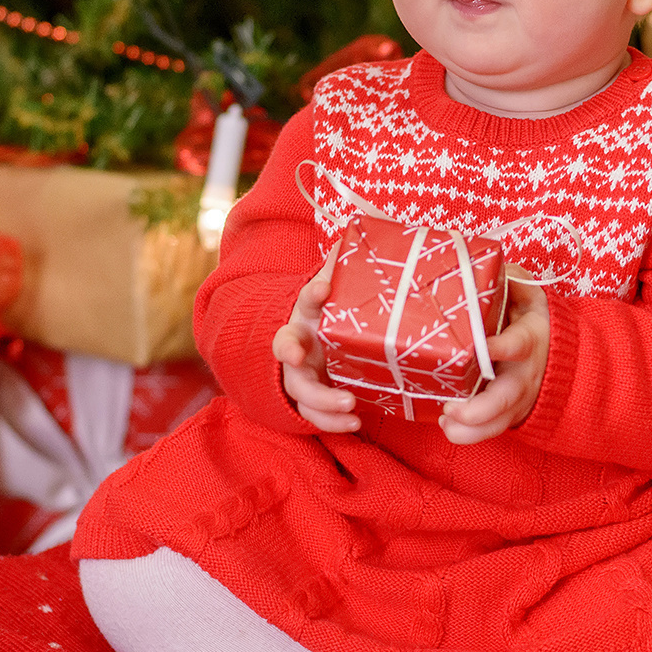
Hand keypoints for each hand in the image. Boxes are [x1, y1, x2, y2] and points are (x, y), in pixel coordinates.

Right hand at [274, 251, 359, 434]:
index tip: (323, 287)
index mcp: (308, 313)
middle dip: (291, 353)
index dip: (313, 293)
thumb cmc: (335, 315)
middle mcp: (299, 342)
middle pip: (285, 348)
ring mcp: (302, 373)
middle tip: (301, 357)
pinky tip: (356, 421)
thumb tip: (367, 230)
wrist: (318, 346)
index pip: (305, 299)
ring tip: (350, 405)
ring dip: (321, 400)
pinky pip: (314, 415)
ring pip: (299, 390)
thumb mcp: (342, 291)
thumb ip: (349, 267)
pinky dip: (332, 422)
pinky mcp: (312, 398)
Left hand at [439, 270, 548, 444]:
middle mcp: (523, 375)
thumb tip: (482, 266)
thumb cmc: (533, 322)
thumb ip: (511, 280)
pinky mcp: (508, 415)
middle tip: (451, 408)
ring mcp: (517, 400)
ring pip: (497, 423)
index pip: (516, 345)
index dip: (499, 349)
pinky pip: (490, 431)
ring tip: (445, 419)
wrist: (559, 358)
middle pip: (504, 399)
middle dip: (478, 409)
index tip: (480, 348)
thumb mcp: (529, 295)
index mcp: (529, 340)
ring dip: (469, 428)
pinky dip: (467, 433)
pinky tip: (446, 424)